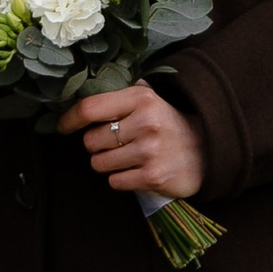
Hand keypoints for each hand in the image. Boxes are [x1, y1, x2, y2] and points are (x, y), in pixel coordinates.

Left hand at [62, 86, 203, 199]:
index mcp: (141, 99)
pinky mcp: (153, 177)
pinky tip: (137, 170)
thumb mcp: (151, 99)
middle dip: (96, 145)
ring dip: (107, 163)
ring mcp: (149, 151)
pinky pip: (114, 181)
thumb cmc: (169, 124)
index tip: (63, 126)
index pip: (89, 108)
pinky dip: (120, 178)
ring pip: (99, 164)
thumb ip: (121, 93)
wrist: (209, 151)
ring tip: (127, 157)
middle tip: (114, 143)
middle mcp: (146, 123)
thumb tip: (81, 91)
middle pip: (90, 141)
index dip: (69, 119)